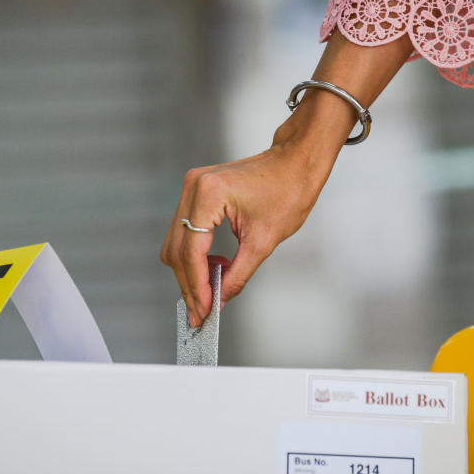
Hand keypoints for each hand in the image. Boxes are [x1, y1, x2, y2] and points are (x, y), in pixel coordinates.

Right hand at [160, 90, 354, 326]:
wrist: (296, 162)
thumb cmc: (288, 191)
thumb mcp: (263, 241)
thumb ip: (237, 275)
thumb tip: (219, 300)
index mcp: (208, 195)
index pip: (191, 252)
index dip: (196, 286)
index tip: (203, 312)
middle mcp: (193, 187)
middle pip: (176, 249)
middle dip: (189, 283)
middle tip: (200, 312)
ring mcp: (191, 186)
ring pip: (176, 242)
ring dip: (190, 270)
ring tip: (209, 292)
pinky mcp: (196, 190)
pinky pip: (185, 230)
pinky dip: (195, 253)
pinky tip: (214, 266)